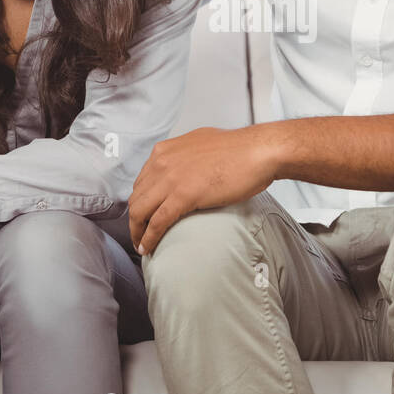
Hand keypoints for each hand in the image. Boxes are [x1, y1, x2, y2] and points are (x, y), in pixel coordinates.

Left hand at [128, 125, 282, 255]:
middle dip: (135, 219)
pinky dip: (149, 237)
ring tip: (142, 244)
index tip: (145, 214)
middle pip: (137, 197)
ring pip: (140, 211)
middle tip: (140, 233)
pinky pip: (157, 222)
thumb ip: (186, 157)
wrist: (258, 151)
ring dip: (138, 231)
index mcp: (165, 151)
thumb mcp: (201, 145)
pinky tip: (148, 248)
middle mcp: (162, 162)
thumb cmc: (240, 150)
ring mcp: (171, 179)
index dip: (141, 201)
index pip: (142, 181)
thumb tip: (186, 169)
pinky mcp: (183, 196)